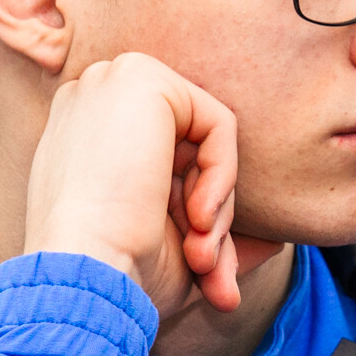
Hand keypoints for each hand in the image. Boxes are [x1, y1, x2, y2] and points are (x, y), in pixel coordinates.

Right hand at [23, 53, 242, 314]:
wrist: (82, 277)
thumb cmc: (117, 276)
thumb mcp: (174, 251)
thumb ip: (216, 233)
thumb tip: (274, 244)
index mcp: (86, 137)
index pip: (169, 163)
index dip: (192, 215)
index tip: (197, 269)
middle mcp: (92, 100)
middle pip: (190, 148)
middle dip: (211, 214)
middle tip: (206, 268)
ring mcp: (111, 82)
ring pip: (207, 136)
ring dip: (219, 204)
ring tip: (200, 255)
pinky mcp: (140, 78)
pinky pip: (218, 123)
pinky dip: (223, 176)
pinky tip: (198, 217)